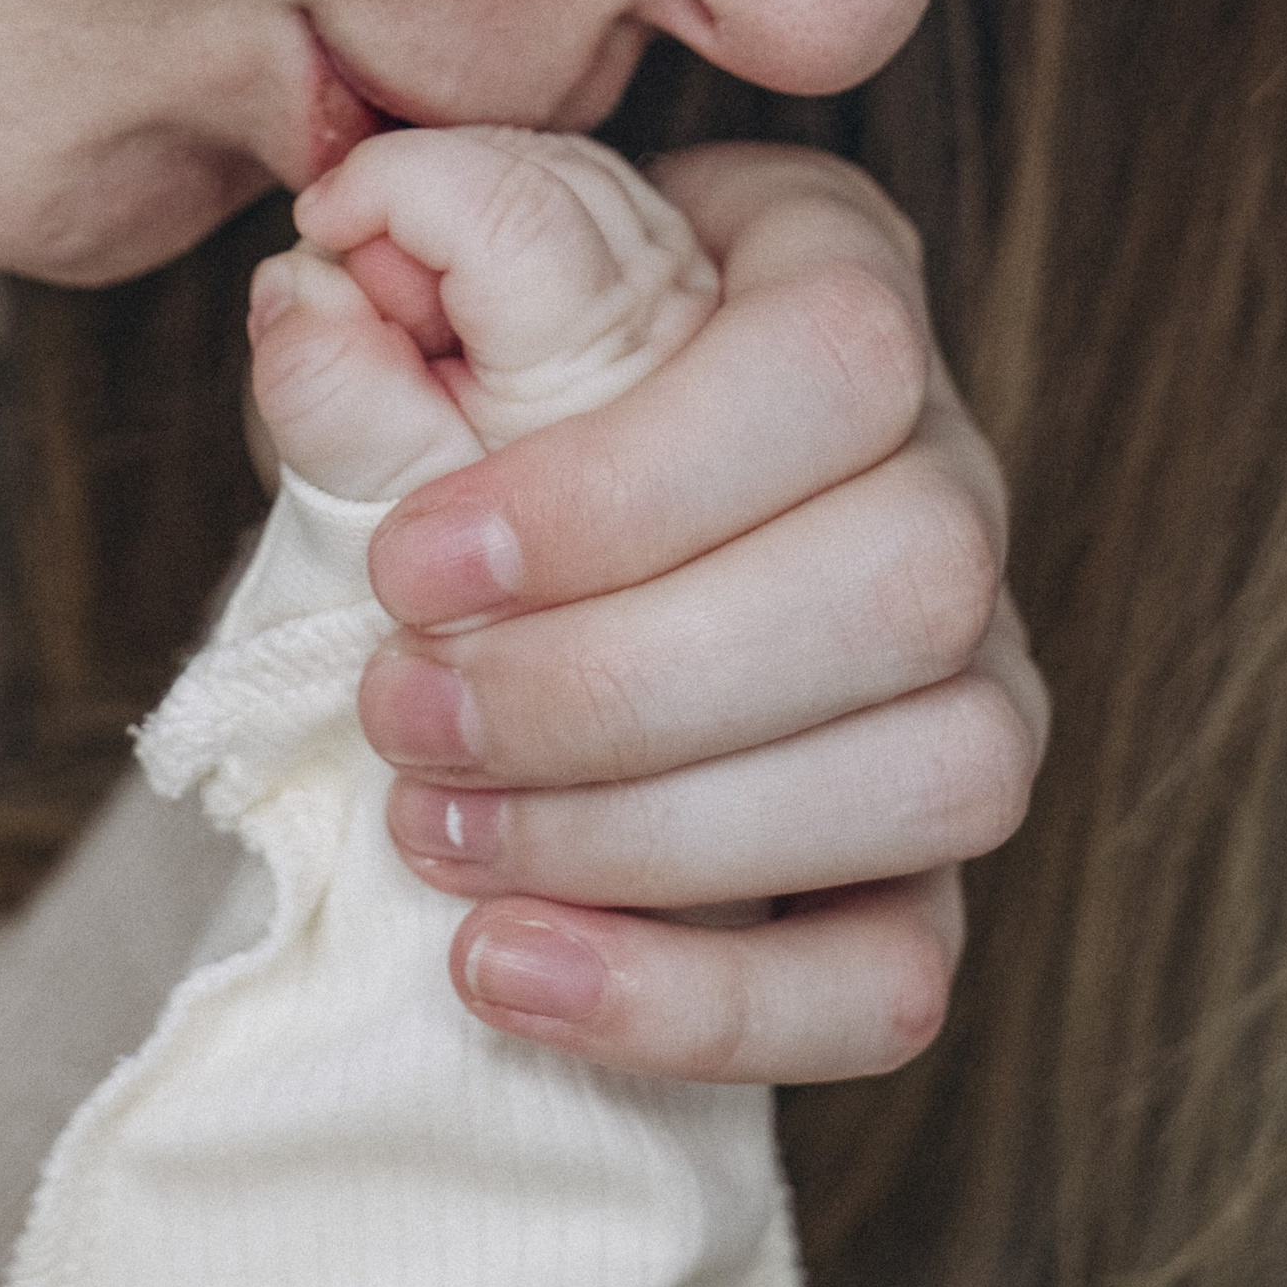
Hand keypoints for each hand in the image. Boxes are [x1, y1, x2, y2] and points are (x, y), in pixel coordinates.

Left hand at [357, 141, 1047, 1083]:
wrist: (512, 549)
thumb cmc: (481, 395)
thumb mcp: (423, 315)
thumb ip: (378, 310)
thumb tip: (309, 299)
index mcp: (842, 283)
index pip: (838, 358)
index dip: (630, 483)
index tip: (411, 566)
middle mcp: (951, 474)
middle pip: (912, 579)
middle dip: (621, 683)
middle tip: (405, 713)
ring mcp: (976, 681)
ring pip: (943, 774)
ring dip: (658, 838)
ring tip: (438, 834)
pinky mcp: (932, 869)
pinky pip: (900, 976)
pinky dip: (704, 1003)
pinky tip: (507, 968)